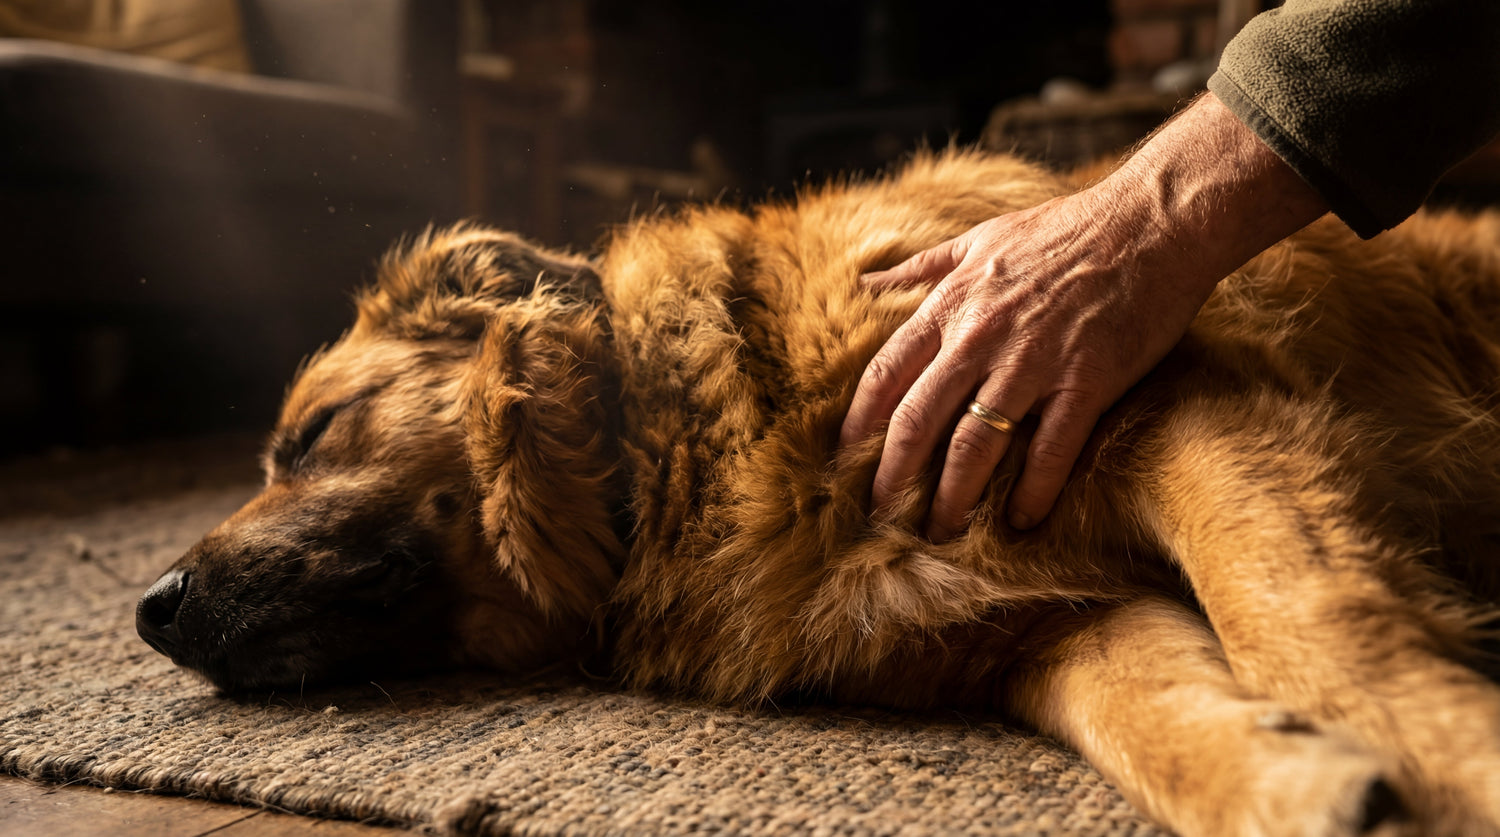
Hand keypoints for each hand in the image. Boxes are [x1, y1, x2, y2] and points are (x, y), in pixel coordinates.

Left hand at [840, 190, 1214, 540]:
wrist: (1152, 222)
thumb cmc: (1065, 229)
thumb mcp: (980, 238)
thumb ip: (922, 268)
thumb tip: (866, 284)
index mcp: (952, 305)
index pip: (885, 375)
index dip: (858, 424)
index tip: (843, 461)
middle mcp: (981, 338)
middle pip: (917, 421)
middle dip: (892, 476)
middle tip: (880, 516)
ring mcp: (1033, 362)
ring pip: (974, 445)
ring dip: (953, 498)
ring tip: (941, 533)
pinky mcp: (1086, 381)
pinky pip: (1051, 449)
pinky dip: (1034, 491)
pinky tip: (1022, 521)